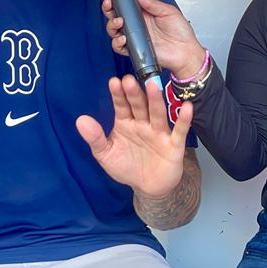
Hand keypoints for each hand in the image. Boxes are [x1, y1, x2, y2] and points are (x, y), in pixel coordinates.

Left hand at [76, 75, 191, 198]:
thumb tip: (80, 120)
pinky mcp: (174, 145)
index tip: (114, 82)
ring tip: (153, 86)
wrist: (149, 187)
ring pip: (158, 114)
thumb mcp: (106, 155)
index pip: (121, 106)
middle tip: (129, 80)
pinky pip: (179, 131)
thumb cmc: (127, 166)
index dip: (118, 95)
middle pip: (139, 106)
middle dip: (135, 94)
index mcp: (126, 123)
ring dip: (156, 100)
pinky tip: (186, 107)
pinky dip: (184, 119)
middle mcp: (143, 124)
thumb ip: (95, 138)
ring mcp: (159, 133)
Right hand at [100, 0, 205, 78]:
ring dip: (112, 24)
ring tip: (119, 21)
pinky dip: (117, 42)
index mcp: (143, 12)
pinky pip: (118, 46)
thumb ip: (151, 3)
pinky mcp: (134, 49)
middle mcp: (136, 24)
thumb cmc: (180, 32)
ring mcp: (134, 36)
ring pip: (113, 30)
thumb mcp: (167, 11)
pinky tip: (123, 38)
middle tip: (109, 4)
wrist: (185, 51)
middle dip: (108, 8)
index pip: (125, 2)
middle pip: (114, 14)